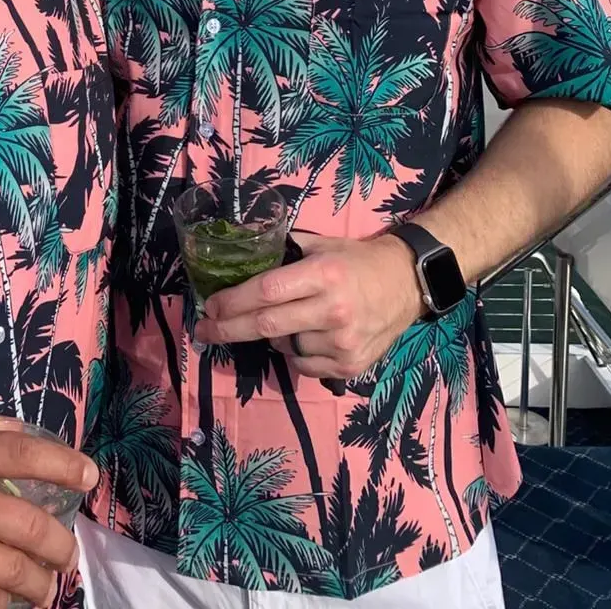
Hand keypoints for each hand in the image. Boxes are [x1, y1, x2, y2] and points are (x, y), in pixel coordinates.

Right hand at [0, 419, 95, 608]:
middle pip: (31, 528)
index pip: (25, 455)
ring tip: (45, 582)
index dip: (65, 466)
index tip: (89, 476)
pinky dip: (6, 602)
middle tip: (67, 553)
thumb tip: (31, 441)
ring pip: (16, 575)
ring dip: (41, 583)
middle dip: (61, 546)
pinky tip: (9, 597)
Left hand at [195, 232, 424, 381]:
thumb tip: (245, 257)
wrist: (406, 284)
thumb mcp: (322, 245)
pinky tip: (303, 336)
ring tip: (279, 321)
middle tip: (204, 331)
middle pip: (266, 325)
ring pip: (284, 347)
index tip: (210, 306)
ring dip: (270, 337)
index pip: (267, 292)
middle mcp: (331, 310)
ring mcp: (342, 342)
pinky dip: (294, 353)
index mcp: (322, 275)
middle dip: (228, 329)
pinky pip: (304, 365)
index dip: (233, 301)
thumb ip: (286, 252)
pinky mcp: (350, 365)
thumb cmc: (357, 260)